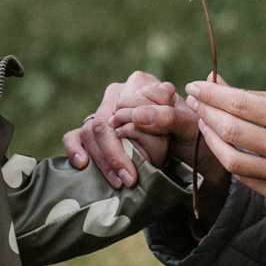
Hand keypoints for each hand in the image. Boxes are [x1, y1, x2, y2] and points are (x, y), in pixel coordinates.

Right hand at [63, 71, 184, 191]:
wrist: (191, 156)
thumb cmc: (190, 135)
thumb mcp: (189, 124)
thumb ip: (167, 115)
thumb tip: (137, 115)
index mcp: (140, 83)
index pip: (125, 105)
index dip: (133, 133)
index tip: (149, 160)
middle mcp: (118, 94)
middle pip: (103, 120)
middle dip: (114, 153)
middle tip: (130, 179)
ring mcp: (104, 112)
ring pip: (89, 131)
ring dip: (102, 159)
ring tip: (119, 182)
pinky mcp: (94, 134)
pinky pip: (74, 136)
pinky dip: (75, 149)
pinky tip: (82, 164)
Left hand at [187, 79, 265, 207]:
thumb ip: (249, 95)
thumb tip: (210, 84)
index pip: (240, 103)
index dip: (213, 94)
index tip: (195, 86)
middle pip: (232, 131)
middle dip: (207, 113)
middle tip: (195, 102)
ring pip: (232, 160)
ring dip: (211, 139)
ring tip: (204, 123)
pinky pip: (245, 178)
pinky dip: (229, 159)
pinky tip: (221, 145)